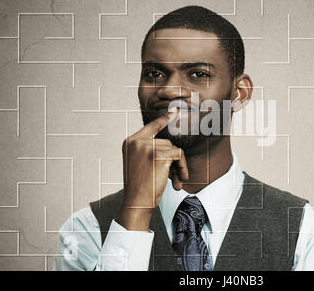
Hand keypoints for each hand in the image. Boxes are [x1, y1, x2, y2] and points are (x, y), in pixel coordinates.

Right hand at [116, 108, 188, 230]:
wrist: (136, 204)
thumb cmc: (140, 187)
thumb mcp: (140, 163)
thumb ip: (150, 150)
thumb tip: (171, 143)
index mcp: (130, 142)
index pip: (150, 126)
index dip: (164, 119)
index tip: (175, 111)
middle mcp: (136, 141)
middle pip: (166, 142)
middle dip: (173, 160)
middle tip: (176, 177)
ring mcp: (146, 147)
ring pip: (174, 149)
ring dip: (179, 166)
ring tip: (176, 181)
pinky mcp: (158, 155)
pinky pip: (179, 155)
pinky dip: (183, 167)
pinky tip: (179, 181)